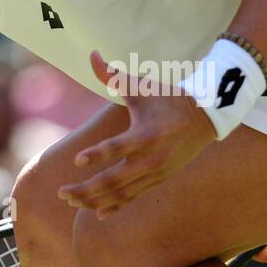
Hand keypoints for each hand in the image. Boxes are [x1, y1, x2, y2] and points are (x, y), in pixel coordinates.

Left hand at [58, 51, 216, 218]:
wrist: (206, 117)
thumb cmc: (167, 97)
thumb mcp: (140, 86)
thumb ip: (112, 74)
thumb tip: (92, 54)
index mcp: (147, 133)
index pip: (118, 147)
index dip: (98, 154)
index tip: (77, 160)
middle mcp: (152, 158)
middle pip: (114, 180)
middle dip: (85, 189)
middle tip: (60, 194)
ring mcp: (156, 172)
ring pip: (121, 193)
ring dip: (94, 200)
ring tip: (70, 201)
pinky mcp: (159, 179)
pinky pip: (134, 197)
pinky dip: (115, 206)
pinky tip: (95, 213)